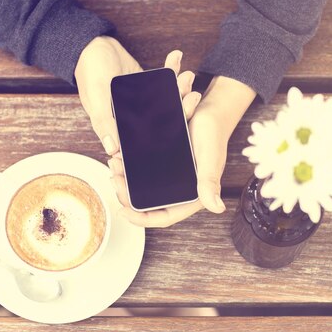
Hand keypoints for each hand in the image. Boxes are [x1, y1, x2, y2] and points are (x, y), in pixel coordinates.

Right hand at [74, 36, 199, 155]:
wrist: (92, 45)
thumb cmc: (90, 73)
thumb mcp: (96, 99)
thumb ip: (104, 123)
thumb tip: (112, 150)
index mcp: (122, 127)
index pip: (148, 140)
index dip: (168, 136)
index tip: (182, 125)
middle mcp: (135, 119)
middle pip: (165, 121)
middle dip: (182, 108)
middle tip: (192, 95)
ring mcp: (144, 103)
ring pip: (170, 101)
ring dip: (181, 89)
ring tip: (187, 75)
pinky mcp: (149, 86)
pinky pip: (165, 82)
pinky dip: (172, 70)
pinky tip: (177, 57)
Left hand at [109, 75, 256, 226]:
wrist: (210, 112)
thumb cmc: (214, 134)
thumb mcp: (211, 158)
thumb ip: (210, 182)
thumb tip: (217, 208)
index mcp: (192, 196)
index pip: (164, 216)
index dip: (143, 219)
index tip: (124, 212)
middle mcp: (179, 190)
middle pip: (147, 204)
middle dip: (127, 196)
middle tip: (114, 179)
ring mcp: (169, 178)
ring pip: (141, 188)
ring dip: (125, 181)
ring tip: (114, 165)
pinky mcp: (163, 164)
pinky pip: (141, 172)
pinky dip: (129, 167)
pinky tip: (119, 158)